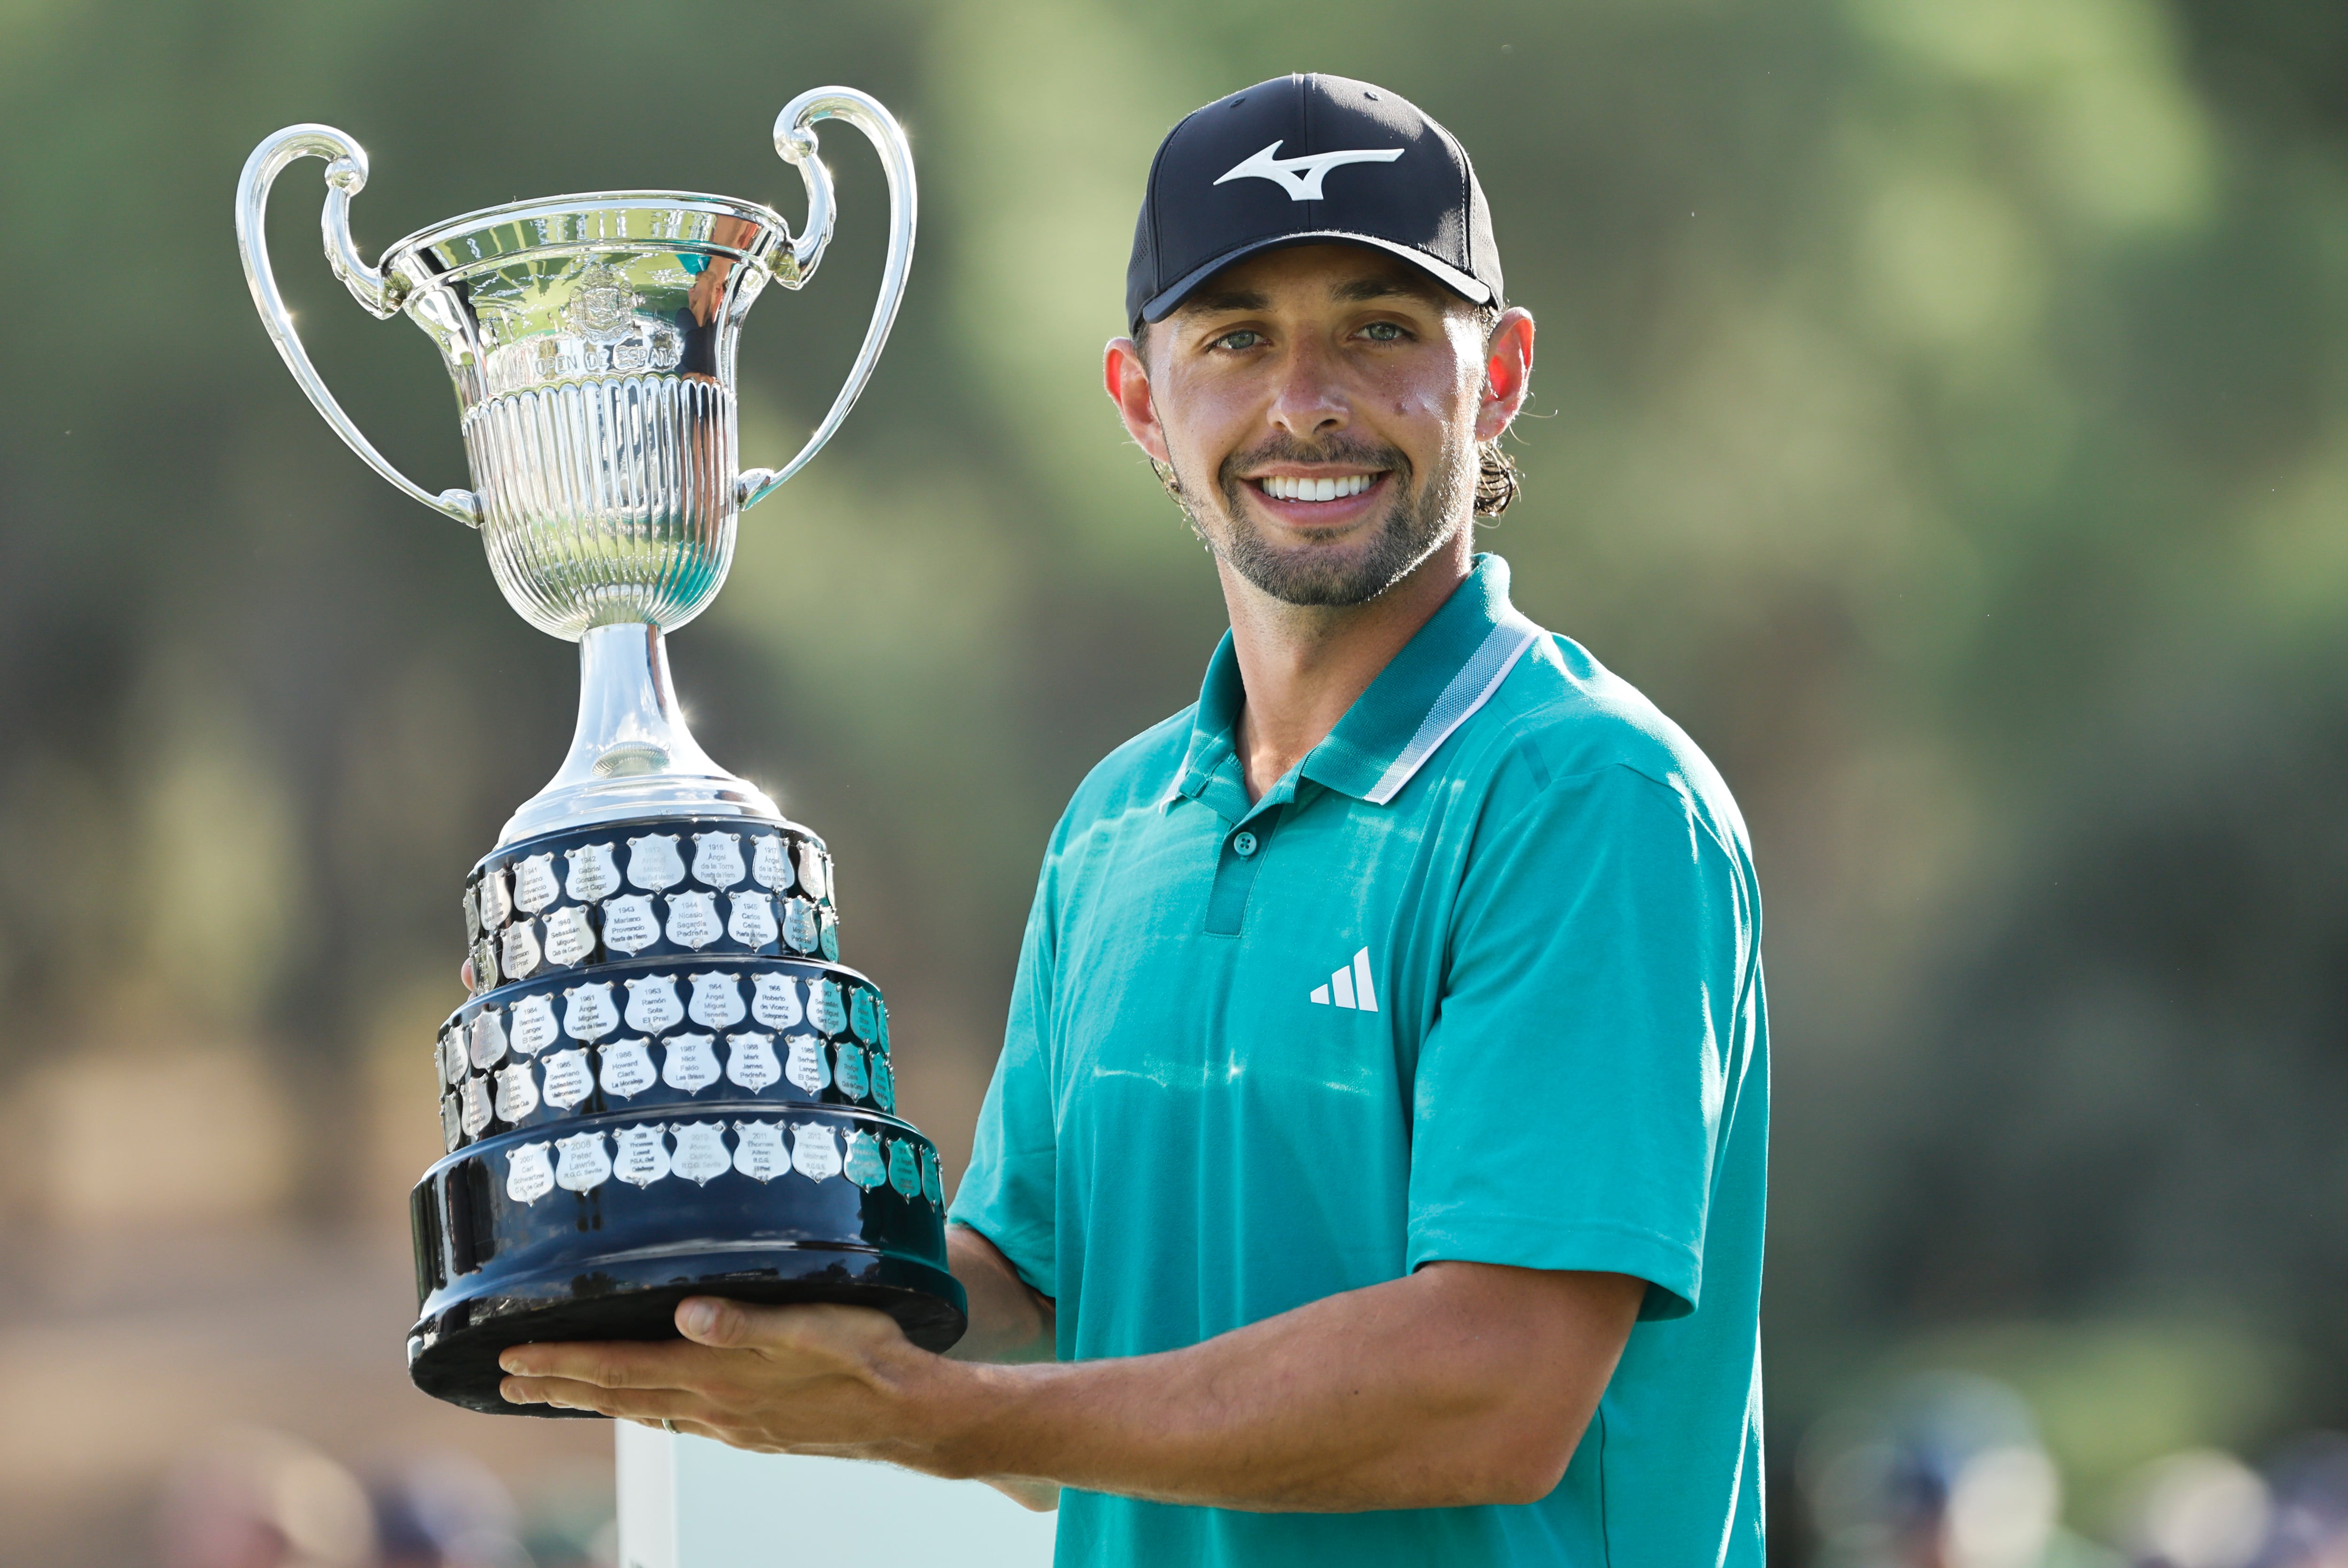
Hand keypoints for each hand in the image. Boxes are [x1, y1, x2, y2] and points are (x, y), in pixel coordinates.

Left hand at [496, 1297, 981, 1472]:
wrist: (915, 1417)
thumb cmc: (873, 1359)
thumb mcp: (820, 1325)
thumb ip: (751, 1321)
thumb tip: (684, 1314)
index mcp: (721, 1377)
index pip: (620, 1368)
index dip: (561, 1363)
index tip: (509, 1358)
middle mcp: (716, 1407)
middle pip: (618, 1395)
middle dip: (558, 1386)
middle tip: (505, 1380)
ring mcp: (732, 1425)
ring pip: (642, 1409)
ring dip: (591, 1399)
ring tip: (552, 1392)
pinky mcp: (751, 1431)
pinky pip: (676, 1418)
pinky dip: (639, 1408)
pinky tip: (639, 1402)